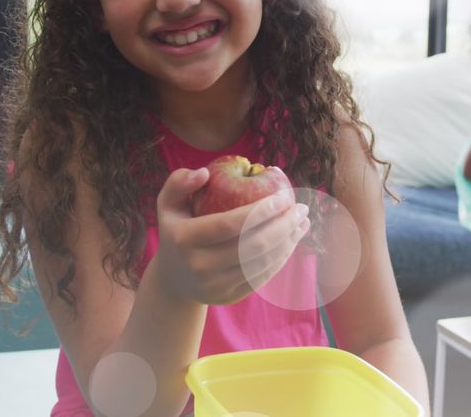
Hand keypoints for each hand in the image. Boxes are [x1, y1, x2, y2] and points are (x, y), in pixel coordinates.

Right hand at [153, 167, 309, 304]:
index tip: (284, 197)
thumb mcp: (168, 205)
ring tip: (302, 222)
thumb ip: (179, 182)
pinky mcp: (229, 297)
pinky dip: (281, 258)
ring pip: (261, 263)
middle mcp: (199, 266)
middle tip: (301, 208)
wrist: (173, 281)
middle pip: (252, 246)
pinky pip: (262, 276)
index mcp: (184, 239)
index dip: (261, 211)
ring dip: (288, 242)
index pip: (230, 224)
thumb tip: (204, 172)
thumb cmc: (177, 231)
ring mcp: (215, 286)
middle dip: (283, 225)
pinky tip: (292, 240)